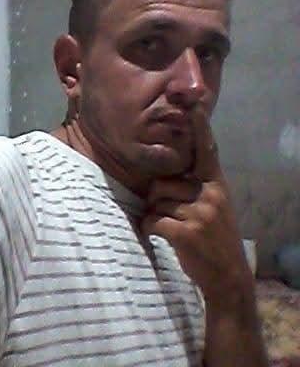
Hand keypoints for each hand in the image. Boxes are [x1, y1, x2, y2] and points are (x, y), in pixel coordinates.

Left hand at [142, 106, 252, 306]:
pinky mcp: (186, 233)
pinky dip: (150, 228)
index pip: (207, 151)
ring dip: (156, 215)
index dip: (199, 127)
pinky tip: (161, 235)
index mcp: (215, 183)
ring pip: (155, 201)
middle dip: (158, 198)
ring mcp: (200, 213)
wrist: (227, 274)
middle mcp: (209, 193)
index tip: (194, 103)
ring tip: (172, 226)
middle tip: (172, 213)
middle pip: (162, 182)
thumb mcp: (213, 205)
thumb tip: (164, 173)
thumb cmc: (214, 235)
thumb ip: (195, 186)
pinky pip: (152, 220)